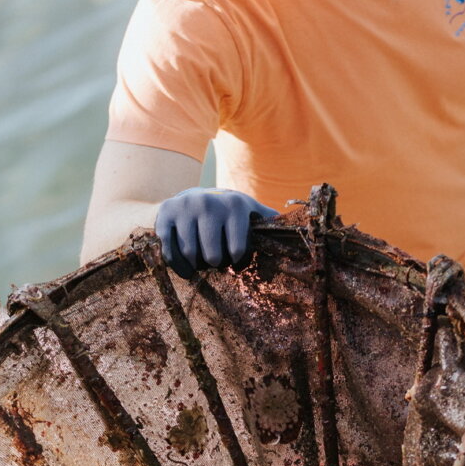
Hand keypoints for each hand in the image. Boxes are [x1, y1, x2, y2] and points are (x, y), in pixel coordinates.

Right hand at [155, 189, 277, 278]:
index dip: (236, 262)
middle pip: (212, 256)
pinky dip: (178, 266)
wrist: (194, 197)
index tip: (235, 259)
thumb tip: (300, 231)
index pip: (236, 251)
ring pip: (190, 255)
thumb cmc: (228, 213)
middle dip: (215, 264)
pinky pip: (169, 251)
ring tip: (202, 261)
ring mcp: (184, 207)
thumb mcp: (250, 213)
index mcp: (234, 205)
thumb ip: (269, 221)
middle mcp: (208, 202)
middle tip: (216, 259)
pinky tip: (186, 268)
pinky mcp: (164, 214)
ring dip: (197, 266)